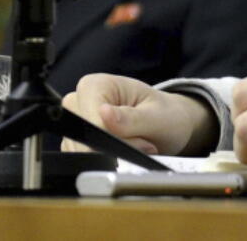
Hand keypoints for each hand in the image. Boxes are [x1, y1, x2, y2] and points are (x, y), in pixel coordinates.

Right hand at [60, 73, 217, 155]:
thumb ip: (131, 118)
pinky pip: (86, 160)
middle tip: (144, 143)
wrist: (169, 125)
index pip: (91, 120)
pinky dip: (108, 161)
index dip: (113, 138)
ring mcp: (78, 122)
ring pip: (84, 152)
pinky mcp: (79, 141)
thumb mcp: (156, 116)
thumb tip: (103, 113)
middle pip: (85, 138)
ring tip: (139, 145)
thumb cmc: (164, 114)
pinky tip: (126, 153)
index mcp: (96, 84)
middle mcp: (80, 100)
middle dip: (115, 148)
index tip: (140, 141)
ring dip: (113, 156)